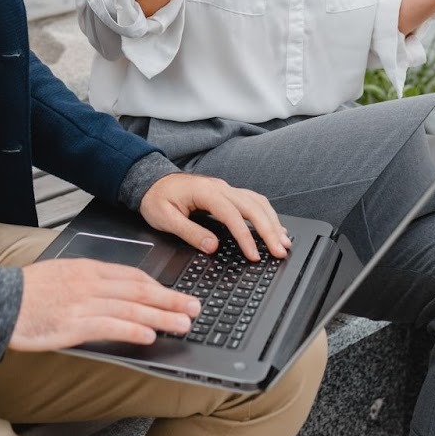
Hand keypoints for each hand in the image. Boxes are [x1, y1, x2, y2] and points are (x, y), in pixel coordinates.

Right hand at [10, 257, 200, 351]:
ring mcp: (83, 302)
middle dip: (171, 300)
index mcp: (88, 269)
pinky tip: (149, 336)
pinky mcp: (73, 323)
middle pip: (139, 290)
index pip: (133, 276)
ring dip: (161, 316)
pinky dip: (132, 330)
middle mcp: (90, 282)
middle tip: (194, 308)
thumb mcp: (61, 275)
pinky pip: (109, 326)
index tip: (177, 295)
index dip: (159, 287)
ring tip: (183, 324)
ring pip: (131, 308)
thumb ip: (88, 282)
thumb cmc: (26, 292)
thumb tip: (114, 295)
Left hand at [139, 172, 291, 262]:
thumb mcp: (165, 218)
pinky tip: (274, 227)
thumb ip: (189, 232)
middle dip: (269, 230)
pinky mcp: (227, 193)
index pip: (232, 215)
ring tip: (283, 242)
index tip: (253, 255)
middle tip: (280, 251)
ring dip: (273, 222)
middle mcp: (220, 187)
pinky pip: (253, 201)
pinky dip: (267, 214)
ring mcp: (226, 189)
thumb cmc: (156, 198)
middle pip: (253, 206)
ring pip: (257, 202)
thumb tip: (211, 246)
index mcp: (205, 192)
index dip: (245, 236)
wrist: (151, 180)